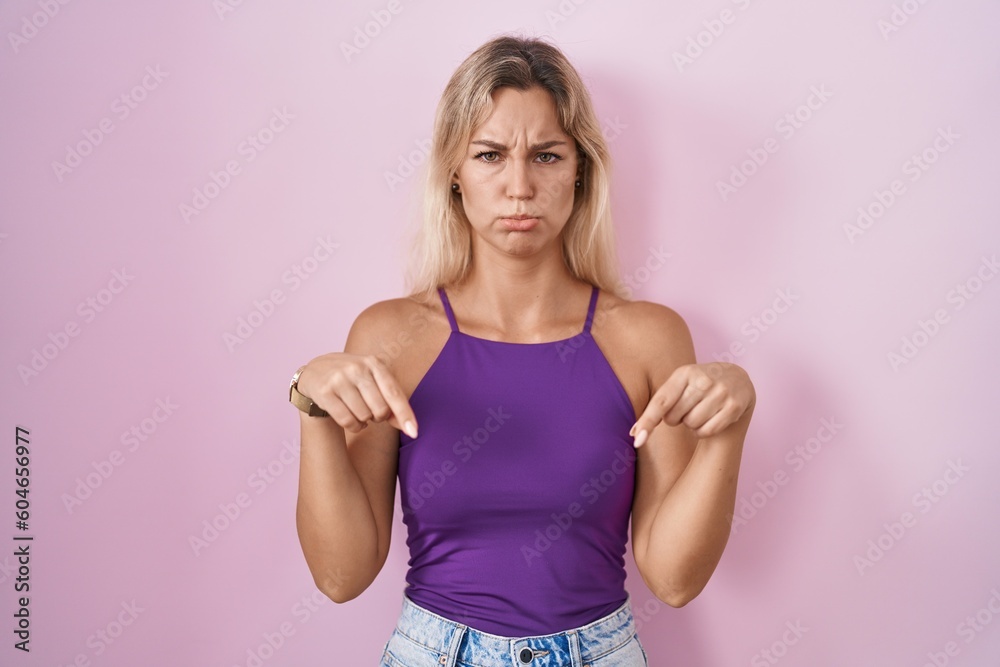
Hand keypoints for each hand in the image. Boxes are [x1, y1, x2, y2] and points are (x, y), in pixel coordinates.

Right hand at [296, 353, 417, 437]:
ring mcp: (339, 379)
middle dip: (379, 417)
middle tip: (371, 411)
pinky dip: (353, 426)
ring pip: (363, 416)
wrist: (316, 371)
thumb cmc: (353, 380)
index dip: (405, 414)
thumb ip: (392, 402)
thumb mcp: (374, 382)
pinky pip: (347, 421)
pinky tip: (351, 420)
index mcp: (374, 363)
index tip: (414, 433)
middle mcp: (357, 368)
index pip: (394, 392)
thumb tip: (409, 427)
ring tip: (359, 413)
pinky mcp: (324, 392)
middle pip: (380, 409)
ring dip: (364, 422)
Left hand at [630, 362, 753, 446]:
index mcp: (684, 373)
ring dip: (692, 425)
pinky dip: (704, 431)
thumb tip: (635, 434)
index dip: (647, 421)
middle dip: (676, 419)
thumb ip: (658, 405)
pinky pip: (707, 431)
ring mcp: (720, 393)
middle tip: (687, 408)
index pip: (661, 402)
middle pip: (674, 418)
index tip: (637, 439)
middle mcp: (703, 380)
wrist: (738, 379)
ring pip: (691, 426)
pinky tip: (711, 418)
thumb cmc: (699, 386)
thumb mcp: (680, 384)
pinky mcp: (734, 407)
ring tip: (701, 411)